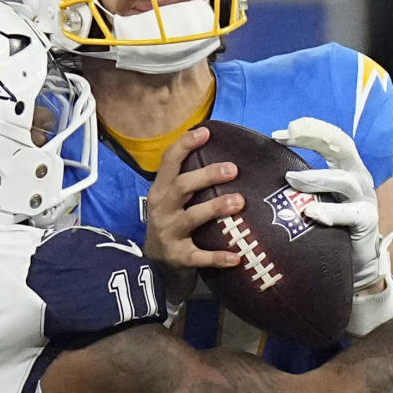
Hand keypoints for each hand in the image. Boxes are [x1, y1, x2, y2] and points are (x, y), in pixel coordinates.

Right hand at [143, 125, 243, 269]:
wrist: (154, 260)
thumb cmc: (171, 220)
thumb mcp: (170, 197)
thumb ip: (187, 178)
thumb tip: (220, 151)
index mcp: (160, 190)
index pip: (168, 162)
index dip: (185, 145)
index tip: (205, 132)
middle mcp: (162, 209)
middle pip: (181, 187)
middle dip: (206, 176)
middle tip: (233, 169)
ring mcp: (169, 233)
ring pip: (191, 218)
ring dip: (215, 207)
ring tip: (239, 201)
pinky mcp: (178, 256)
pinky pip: (197, 257)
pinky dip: (216, 257)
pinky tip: (235, 257)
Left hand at [272, 117, 386, 291]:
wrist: (354, 263)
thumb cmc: (328, 229)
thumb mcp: (315, 200)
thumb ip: (299, 184)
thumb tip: (263, 171)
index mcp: (346, 168)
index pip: (330, 140)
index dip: (309, 130)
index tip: (279, 133)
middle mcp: (358, 178)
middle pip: (342, 147)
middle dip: (315, 137)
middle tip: (288, 134)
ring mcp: (364, 200)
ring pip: (343, 180)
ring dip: (316, 177)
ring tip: (290, 179)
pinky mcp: (366, 222)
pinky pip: (349, 215)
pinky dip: (330, 213)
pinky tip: (311, 213)